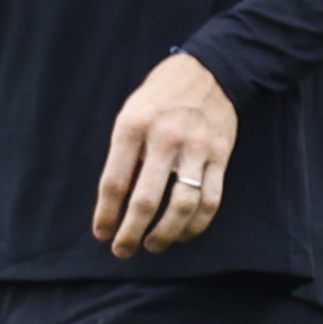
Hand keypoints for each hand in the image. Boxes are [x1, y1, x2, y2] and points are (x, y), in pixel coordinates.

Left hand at [93, 51, 239, 255]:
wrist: (210, 72)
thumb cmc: (160, 97)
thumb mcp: (130, 115)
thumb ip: (125, 154)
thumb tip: (118, 201)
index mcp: (133, 127)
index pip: (115, 182)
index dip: (106, 214)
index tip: (101, 234)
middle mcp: (165, 139)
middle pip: (147, 199)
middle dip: (131, 231)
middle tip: (122, 251)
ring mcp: (197, 149)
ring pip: (183, 205)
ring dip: (166, 233)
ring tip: (153, 245)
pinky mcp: (221, 156)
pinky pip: (211, 199)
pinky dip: (197, 224)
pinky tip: (184, 233)